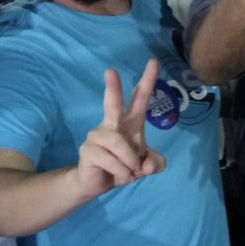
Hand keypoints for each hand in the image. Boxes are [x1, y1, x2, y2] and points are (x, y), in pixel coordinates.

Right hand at [75, 61, 167, 200]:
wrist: (99, 183)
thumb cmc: (125, 166)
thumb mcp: (148, 166)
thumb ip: (155, 163)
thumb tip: (147, 165)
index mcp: (130, 122)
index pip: (140, 97)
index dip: (148, 80)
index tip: (154, 62)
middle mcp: (112, 124)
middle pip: (113, 103)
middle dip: (113, 87)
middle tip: (110, 71)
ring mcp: (97, 135)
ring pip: (121, 145)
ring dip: (131, 163)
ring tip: (130, 172)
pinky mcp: (88, 150)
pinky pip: (113, 161)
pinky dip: (122, 172)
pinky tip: (119, 175)